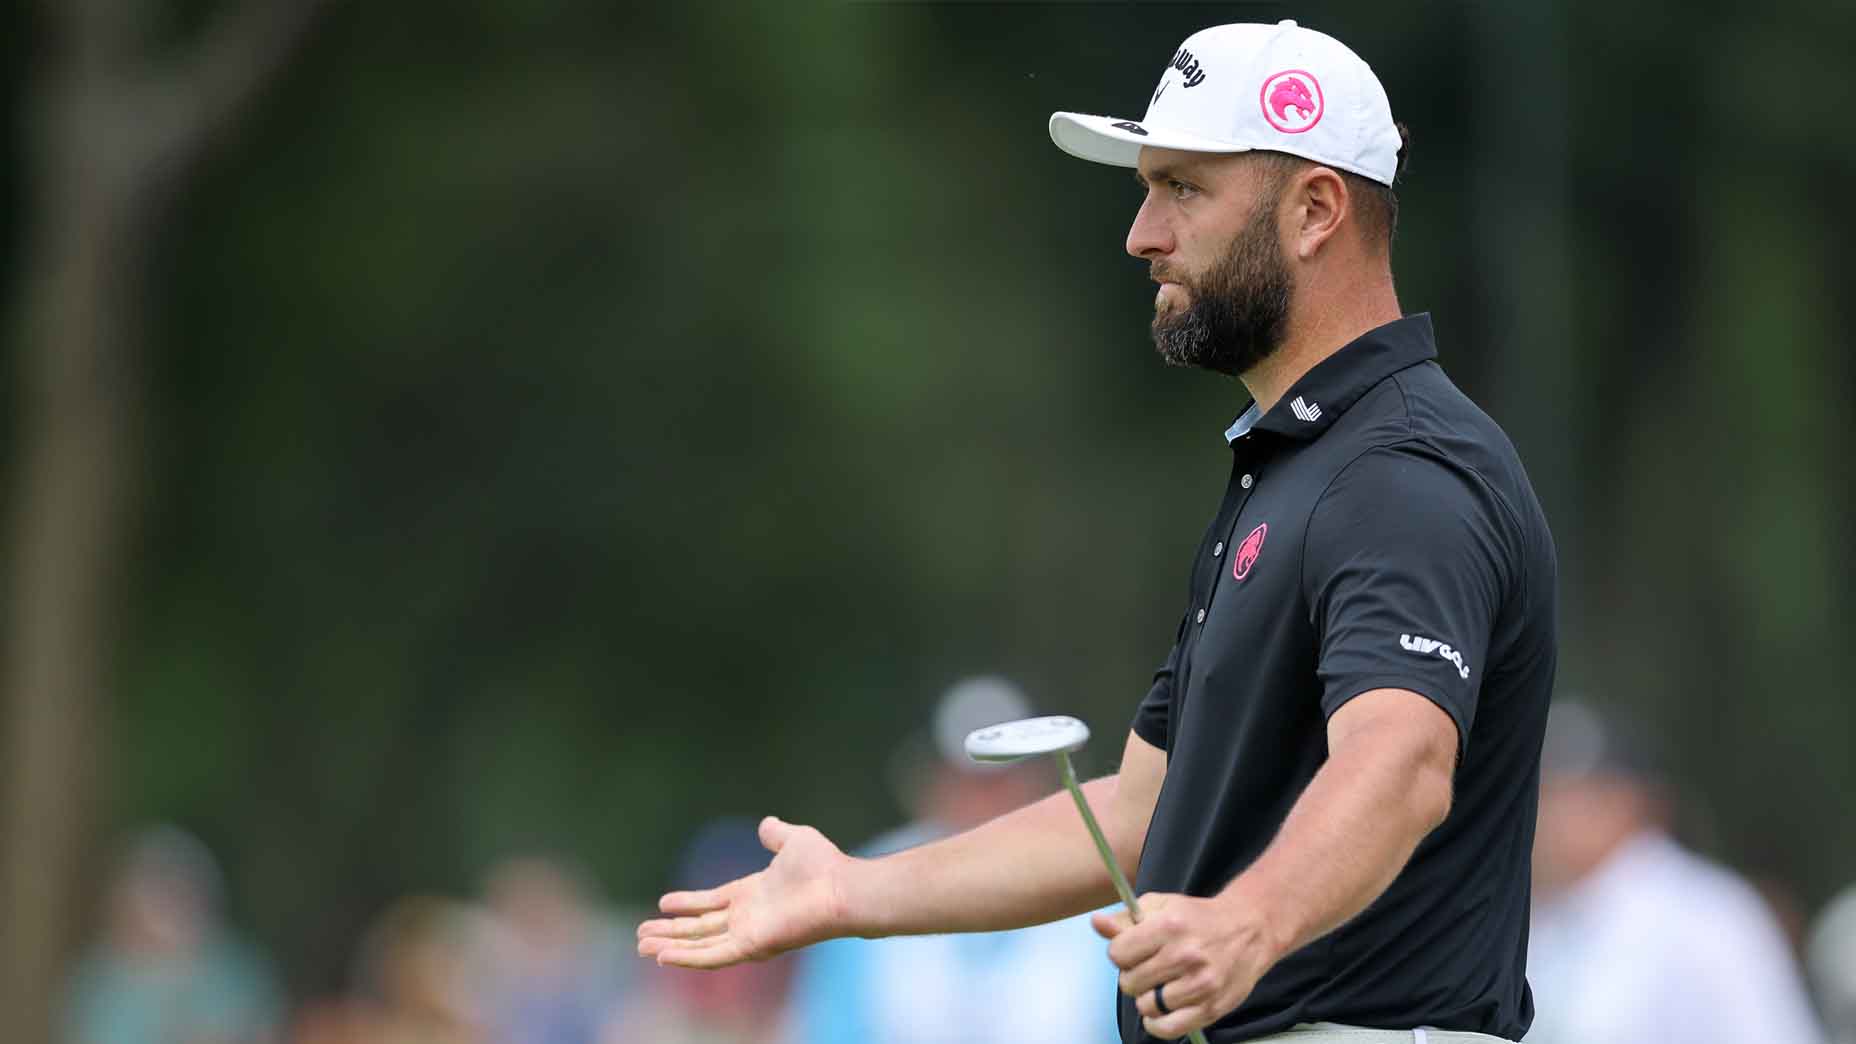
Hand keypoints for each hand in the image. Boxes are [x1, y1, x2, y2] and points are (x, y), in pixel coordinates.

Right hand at [636, 816, 851, 967]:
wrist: (840, 887)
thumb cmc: (823, 865)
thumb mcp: (794, 839)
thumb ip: (776, 834)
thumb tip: (766, 824)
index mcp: (753, 894)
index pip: (711, 903)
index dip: (687, 904)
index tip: (662, 902)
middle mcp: (747, 917)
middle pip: (700, 928)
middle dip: (670, 931)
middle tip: (640, 935)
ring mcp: (748, 934)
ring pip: (700, 945)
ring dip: (671, 947)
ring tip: (642, 946)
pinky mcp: (751, 946)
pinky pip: (713, 957)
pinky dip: (687, 958)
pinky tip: (663, 957)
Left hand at [1092, 892, 1280, 1040]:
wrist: (1249, 930)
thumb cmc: (1200, 918)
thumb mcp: (1162, 906)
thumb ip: (1127, 918)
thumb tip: (1097, 923)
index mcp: (1170, 926)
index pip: (1118, 953)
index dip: (1120, 953)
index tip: (1131, 950)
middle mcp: (1185, 955)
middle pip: (1130, 982)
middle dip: (1133, 975)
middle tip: (1149, 967)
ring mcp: (1199, 985)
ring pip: (1146, 1006)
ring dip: (1148, 998)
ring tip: (1161, 984)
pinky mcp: (1210, 1008)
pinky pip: (1166, 1028)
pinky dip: (1157, 1023)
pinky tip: (1162, 1008)